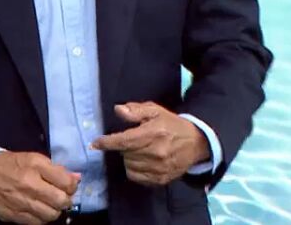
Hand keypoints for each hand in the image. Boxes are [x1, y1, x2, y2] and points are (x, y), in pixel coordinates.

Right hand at [0, 151, 81, 223]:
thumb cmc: (11, 165)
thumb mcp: (33, 159)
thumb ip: (56, 169)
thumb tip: (77, 179)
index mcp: (36, 166)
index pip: (66, 182)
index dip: (72, 186)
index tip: (68, 186)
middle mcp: (30, 184)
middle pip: (61, 201)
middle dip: (65, 201)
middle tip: (61, 198)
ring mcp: (22, 202)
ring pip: (51, 215)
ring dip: (54, 211)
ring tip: (49, 205)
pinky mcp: (14, 216)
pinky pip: (37, 223)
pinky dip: (41, 219)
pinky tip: (38, 211)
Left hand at [89, 102, 209, 185]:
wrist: (196, 143)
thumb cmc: (172, 125)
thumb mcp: (155, 111)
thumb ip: (136, 110)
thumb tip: (118, 110)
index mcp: (153, 133)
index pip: (124, 140)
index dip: (107, 142)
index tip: (95, 143)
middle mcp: (156, 153)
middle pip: (124, 154)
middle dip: (123, 146)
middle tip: (132, 140)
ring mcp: (159, 168)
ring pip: (128, 166)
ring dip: (128, 158)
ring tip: (138, 150)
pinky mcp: (160, 179)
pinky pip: (136, 177)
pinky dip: (133, 169)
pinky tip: (141, 161)